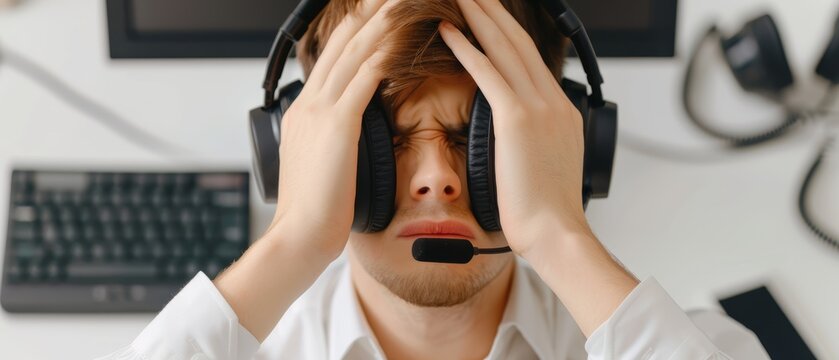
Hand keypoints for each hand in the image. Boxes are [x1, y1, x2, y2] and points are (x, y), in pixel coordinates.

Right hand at [266, 0, 391, 259]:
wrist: (298, 236)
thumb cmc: (314, 209)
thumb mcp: (319, 162)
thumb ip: (332, 137)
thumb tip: (351, 129)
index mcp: (305, 109)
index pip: (333, 55)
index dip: (355, 28)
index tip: (376, 10)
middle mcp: (310, 102)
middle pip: (342, 41)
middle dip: (369, 11)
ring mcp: (320, 111)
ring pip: (354, 52)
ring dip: (381, 22)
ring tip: (402, 1)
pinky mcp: (337, 126)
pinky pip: (364, 79)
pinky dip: (383, 54)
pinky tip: (401, 38)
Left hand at [439, 0, 590, 255]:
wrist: (556, 233)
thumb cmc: (547, 210)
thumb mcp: (547, 165)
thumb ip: (534, 139)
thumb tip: (514, 135)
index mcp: (561, 111)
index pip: (531, 57)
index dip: (507, 30)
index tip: (489, 13)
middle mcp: (553, 101)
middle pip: (519, 41)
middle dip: (493, 11)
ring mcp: (539, 108)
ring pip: (505, 47)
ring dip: (479, 16)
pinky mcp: (518, 121)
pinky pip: (489, 74)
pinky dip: (467, 49)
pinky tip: (449, 31)